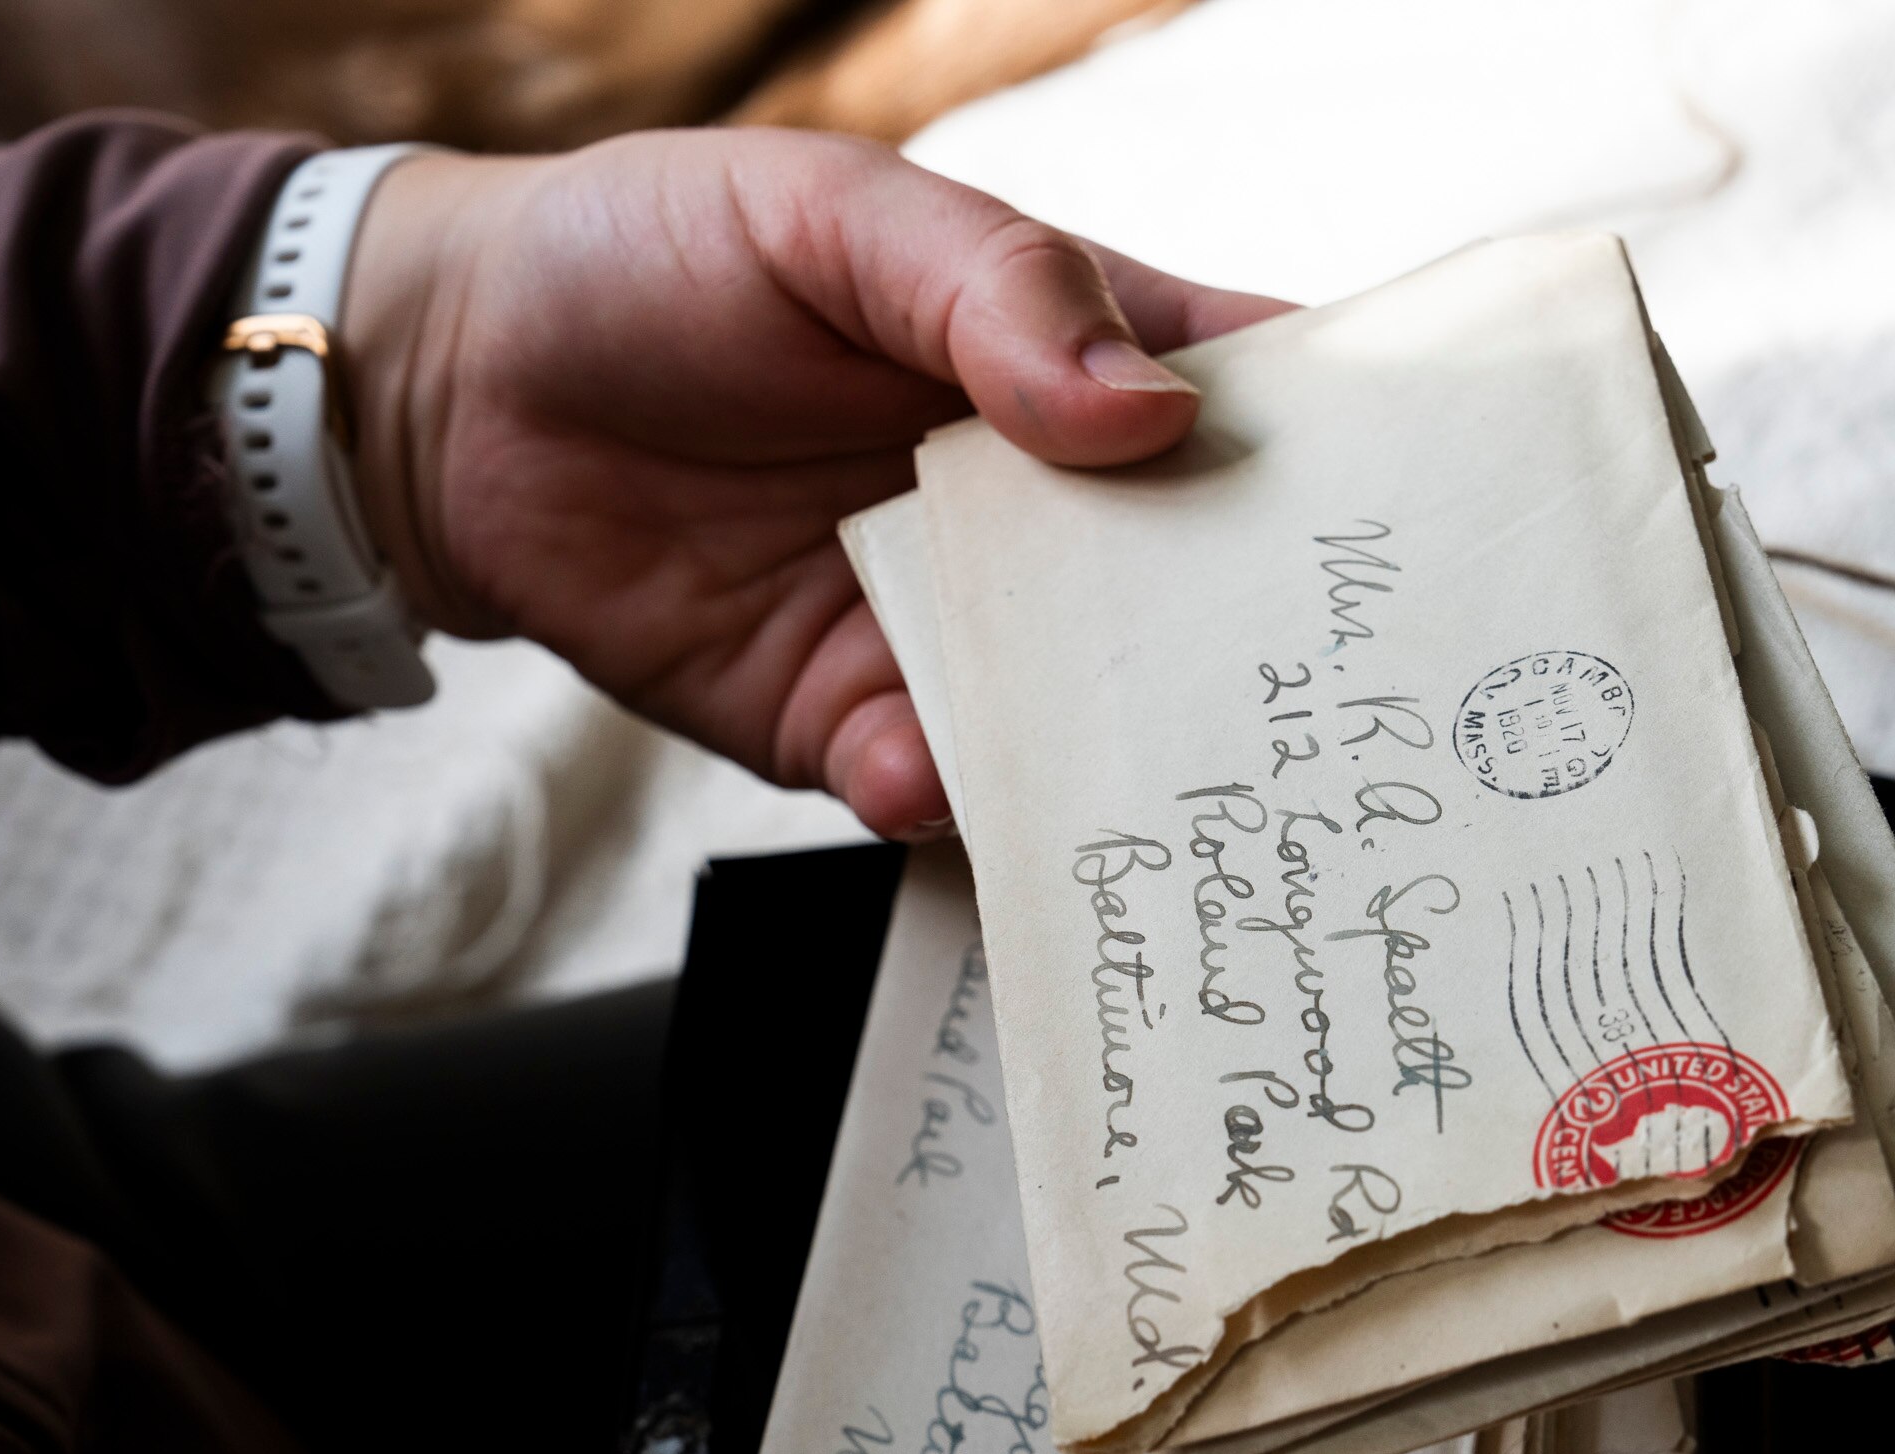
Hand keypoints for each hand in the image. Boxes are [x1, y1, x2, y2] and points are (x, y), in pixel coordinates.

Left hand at [338, 133, 1287, 835]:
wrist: (454, 390)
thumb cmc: (653, 256)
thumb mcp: (831, 217)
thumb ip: (992, 292)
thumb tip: (1150, 413)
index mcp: (1075, 362)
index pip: (1256, 411)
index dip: (1354, 465)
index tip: (1440, 521)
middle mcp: (1046, 515)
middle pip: (1201, 597)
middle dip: (1262, 655)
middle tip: (1331, 711)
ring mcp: (959, 630)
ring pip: (1087, 716)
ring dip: (1119, 755)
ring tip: (1148, 785)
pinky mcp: (855, 724)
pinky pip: (933, 784)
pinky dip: (942, 796)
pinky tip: (918, 773)